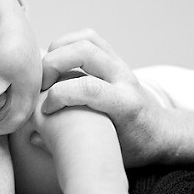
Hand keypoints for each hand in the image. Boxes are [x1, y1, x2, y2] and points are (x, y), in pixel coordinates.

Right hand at [41, 29, 173, 166]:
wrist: (160, 134)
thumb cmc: (134, 149)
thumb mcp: (108, 155)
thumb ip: (70, 146)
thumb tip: (33, 136)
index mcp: (126, 105)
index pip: (89, 88)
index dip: (59, 95)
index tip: (46, 111)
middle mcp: (124, 79)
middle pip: (85, 52)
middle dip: (53, 63)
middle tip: (39, 86)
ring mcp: (120, 65)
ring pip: (87, 39)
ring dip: (58, 49)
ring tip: (45, 72)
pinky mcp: (114, 59)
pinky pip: (89, 39)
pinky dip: (67, 44)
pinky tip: (55, 64)